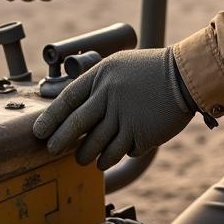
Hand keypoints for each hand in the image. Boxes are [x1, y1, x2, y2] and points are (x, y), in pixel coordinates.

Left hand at [32, 47, 194, 169]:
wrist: (184, 76)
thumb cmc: (150, 71)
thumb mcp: (119, 67)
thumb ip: (98, 86)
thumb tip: (74, 110)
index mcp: (102, 75)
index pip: (68, 100)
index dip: (51, 118)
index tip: (39, 132)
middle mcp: (110, 95)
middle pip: (76, 126)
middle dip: (61, 142)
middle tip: (53, 151)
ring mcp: (124, 116)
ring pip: (95, 146)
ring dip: (87, 155)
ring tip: (85, 157)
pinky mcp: (139, 135)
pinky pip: (117, 153)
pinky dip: (113, 157)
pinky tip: (112, 155)